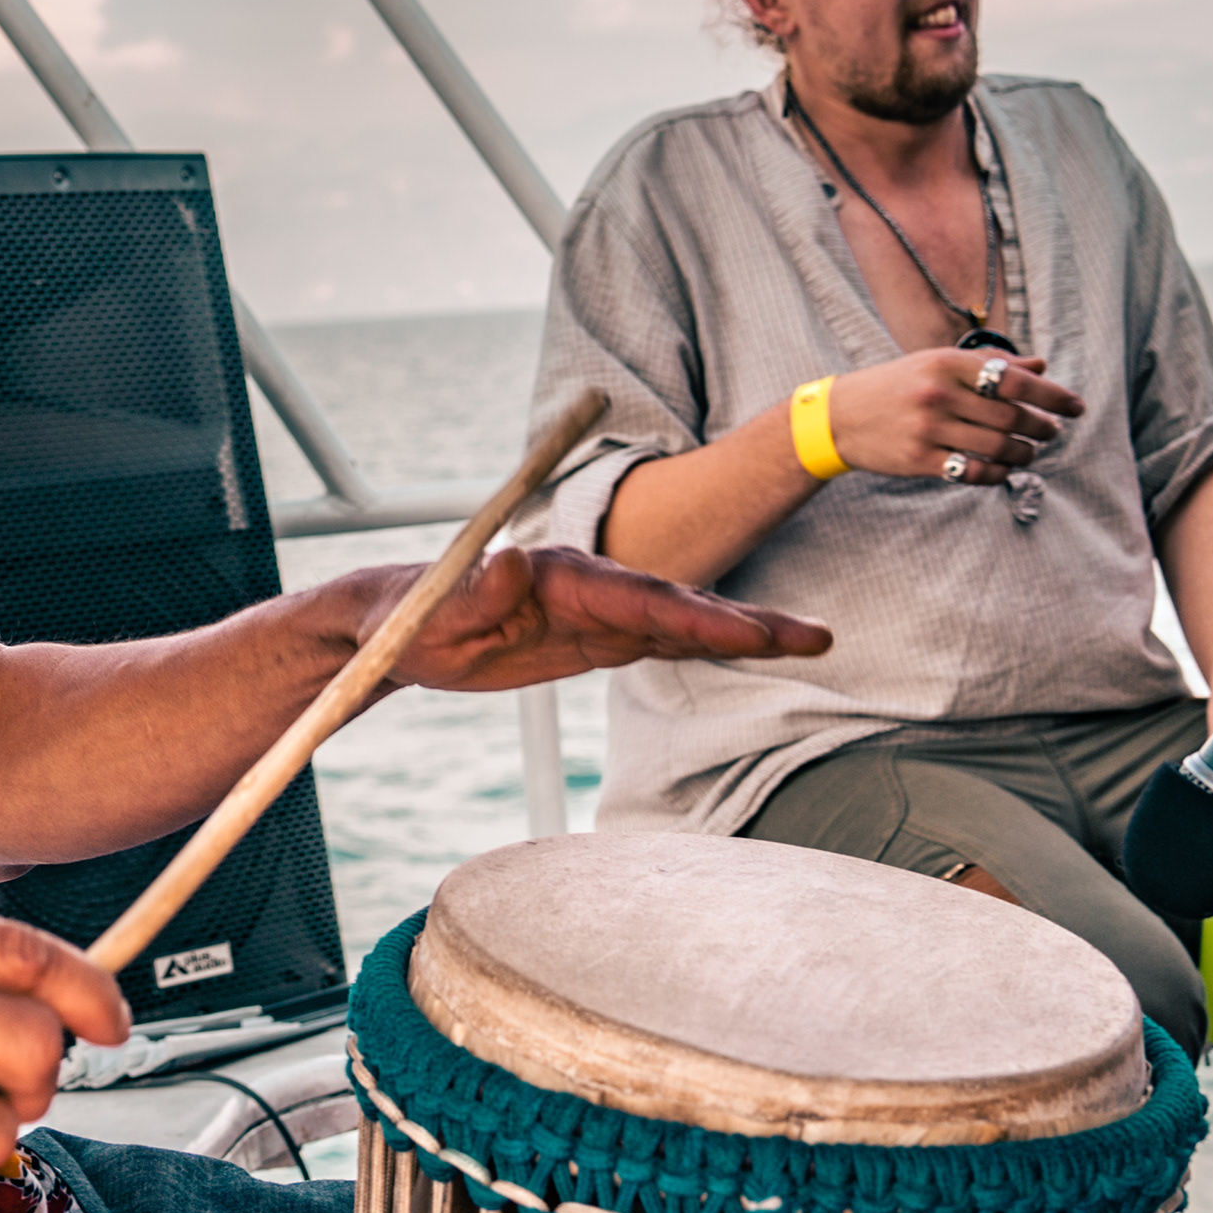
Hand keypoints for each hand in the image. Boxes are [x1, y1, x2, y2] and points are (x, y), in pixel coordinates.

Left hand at [371, 544, 830, 693]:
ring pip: (679, 623)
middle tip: (816, 637)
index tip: (748, 634)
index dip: (696, 617)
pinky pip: (658, 641)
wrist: (395, 621)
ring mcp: (596, 610)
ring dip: (742, 633)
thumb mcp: (431, 616)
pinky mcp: (593, 636)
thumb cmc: (407, 619)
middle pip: (678, 605)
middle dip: (746, 623)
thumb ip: (476, 595)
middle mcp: (588, 585)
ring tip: (811, 641)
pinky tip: (751, 649)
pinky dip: (706, 644)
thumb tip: (513, 563)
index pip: (638, 598)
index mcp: (557, 577)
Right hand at [826, 349, 1085, 487]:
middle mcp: (938, 394)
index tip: (1076, 406)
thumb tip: (1040, 367)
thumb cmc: (896, 385)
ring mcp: (928, 429)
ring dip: (1023, 453)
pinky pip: (971, 472)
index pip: (1014, 380)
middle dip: (1041, 427)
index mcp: (946, 363)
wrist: (838, 417)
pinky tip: (1003, 471)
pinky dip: (996, 475)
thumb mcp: (937, 363)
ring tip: (1030, 452)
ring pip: (996, 447)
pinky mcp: (919, 460)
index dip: (1052, 394)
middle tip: (1052, 431)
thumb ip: (989, 364)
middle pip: (1010, 416)